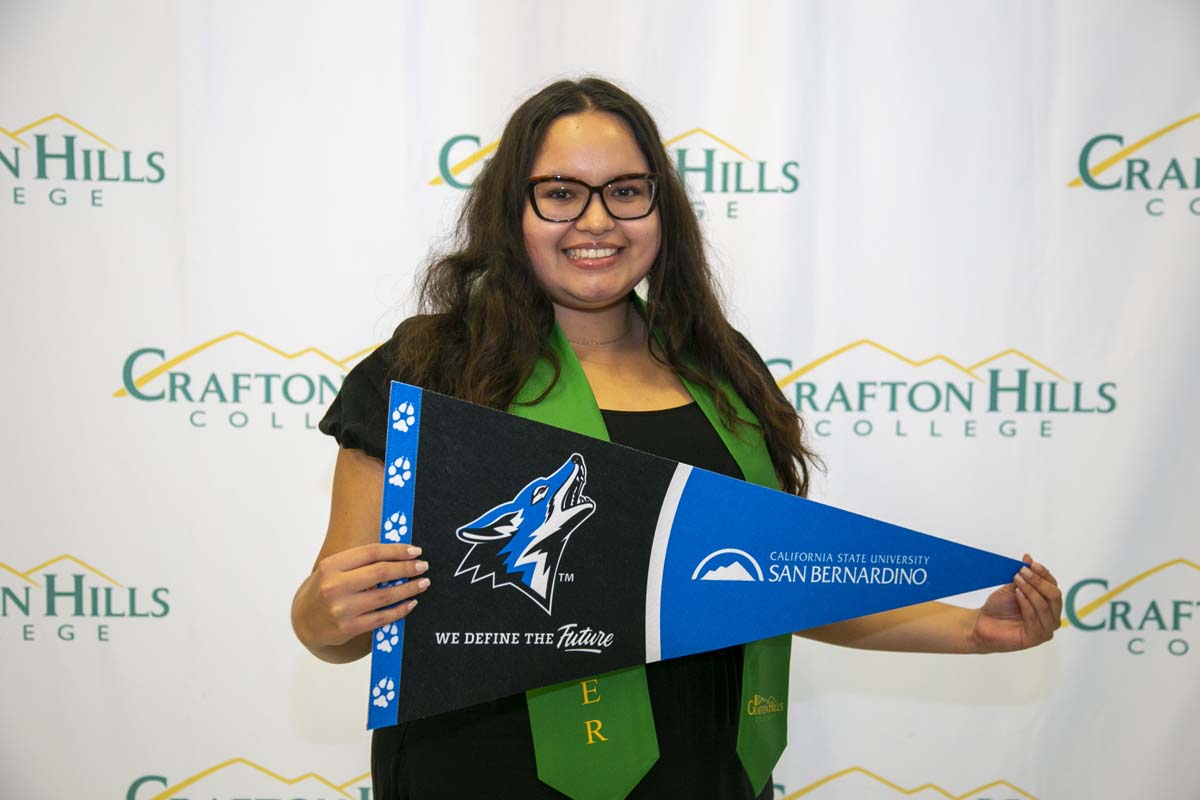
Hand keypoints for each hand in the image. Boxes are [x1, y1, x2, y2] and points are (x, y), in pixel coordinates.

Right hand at [293, 542, 430, 652]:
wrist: (306, 621)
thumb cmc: (326, 589)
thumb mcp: (334, 570)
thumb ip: (361, 562)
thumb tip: (401, 554)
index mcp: (331, 565)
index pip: (371, 552)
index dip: (397, 550)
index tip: (415, 550)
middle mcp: (335, 586)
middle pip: (381, 572)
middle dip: (407, 568)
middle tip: (423, 566)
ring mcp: (342, 609)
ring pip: (385, 596)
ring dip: (409, 588)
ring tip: (423, 583)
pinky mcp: (349, 628)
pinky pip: (383, 617)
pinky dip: (401, 609)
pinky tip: (411, 603)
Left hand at [970, 554, 1061, 652]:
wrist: (981, 623)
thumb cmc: (998, 606)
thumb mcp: (1012, 587)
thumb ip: (1023, 575)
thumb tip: (1028, 557)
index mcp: (1050, 604)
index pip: (1054, 586)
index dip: (1044, 574)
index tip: (1031, 563)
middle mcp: (1052, 617)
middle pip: (1054, 595)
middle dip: (1038, 581)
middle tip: (1022, 571)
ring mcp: (1046, 629)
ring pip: (1044, 606)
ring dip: (1030, 590)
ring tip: (1016, 580)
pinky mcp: (1036, 638)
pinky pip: (1035, 618)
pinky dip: (1026, 604)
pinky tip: (1017, 595)